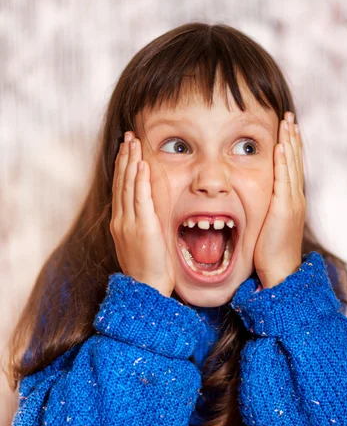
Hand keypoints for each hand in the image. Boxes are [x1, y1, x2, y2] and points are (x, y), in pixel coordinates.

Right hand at [110, 132, 174, 297]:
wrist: (146, 288)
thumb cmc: (148, 270)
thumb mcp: (140, 243)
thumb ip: (141, 225)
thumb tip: (147, 211)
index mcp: (120, 223)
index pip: (120, 189)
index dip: (122, 167)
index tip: (125, 150)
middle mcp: (121, 220)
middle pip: (121, 183)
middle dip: (124, 157)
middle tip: (128, 137)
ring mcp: (129, 223)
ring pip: (128, 186)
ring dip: (131, 162)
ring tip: (133, 143)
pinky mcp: (143, 228)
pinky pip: (141, 198)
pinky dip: (141, 180)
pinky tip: (142, 164)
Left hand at [254, 111, 305, 288]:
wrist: (280, 270)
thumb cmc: (270, 252)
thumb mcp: (268, 224)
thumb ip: (264, 209)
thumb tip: (254, 201)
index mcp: (290, 201)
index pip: (290, 167)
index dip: (290, 146)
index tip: (286, 128)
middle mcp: (294, 198)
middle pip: (294, 161)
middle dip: (292, 137)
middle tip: (289, 116)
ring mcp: (292, 202)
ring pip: (291, 166)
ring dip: (289, 142)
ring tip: (287, 122)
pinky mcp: (285, 209)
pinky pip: (284, 181)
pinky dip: (283, 162)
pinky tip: (281, 147)